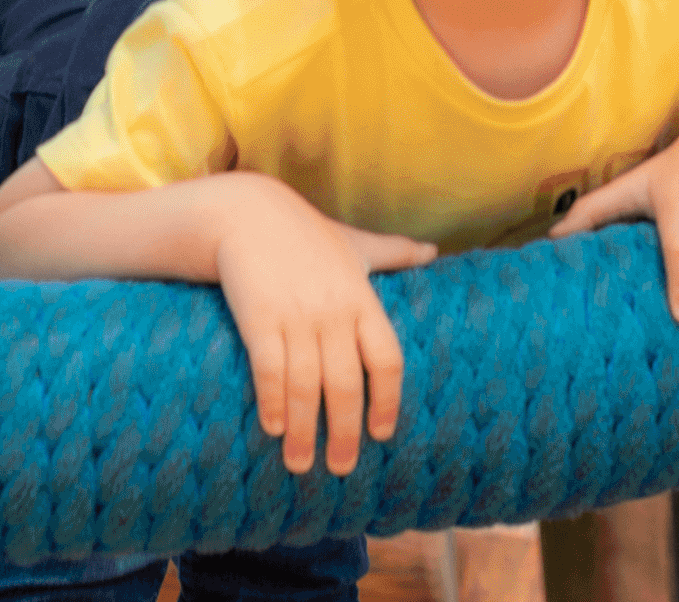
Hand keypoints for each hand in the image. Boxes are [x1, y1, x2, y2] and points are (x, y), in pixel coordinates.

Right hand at [210, 179, 435, 474]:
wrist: (247, 212)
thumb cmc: (305, 234)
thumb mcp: (354, 243)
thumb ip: (393, 252)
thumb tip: (432, 251)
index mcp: (361, 298)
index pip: (386, 359)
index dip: (387, 401)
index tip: (381, 434)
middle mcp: (333, 311)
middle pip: (347, 383)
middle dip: (345, 431)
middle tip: (342, 467)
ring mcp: (295, 315)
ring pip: (306, 384)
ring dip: (304, 429)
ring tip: (300, 463)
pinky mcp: (259, 316)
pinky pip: (269, 368)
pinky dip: (273, 401)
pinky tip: (273, 427)